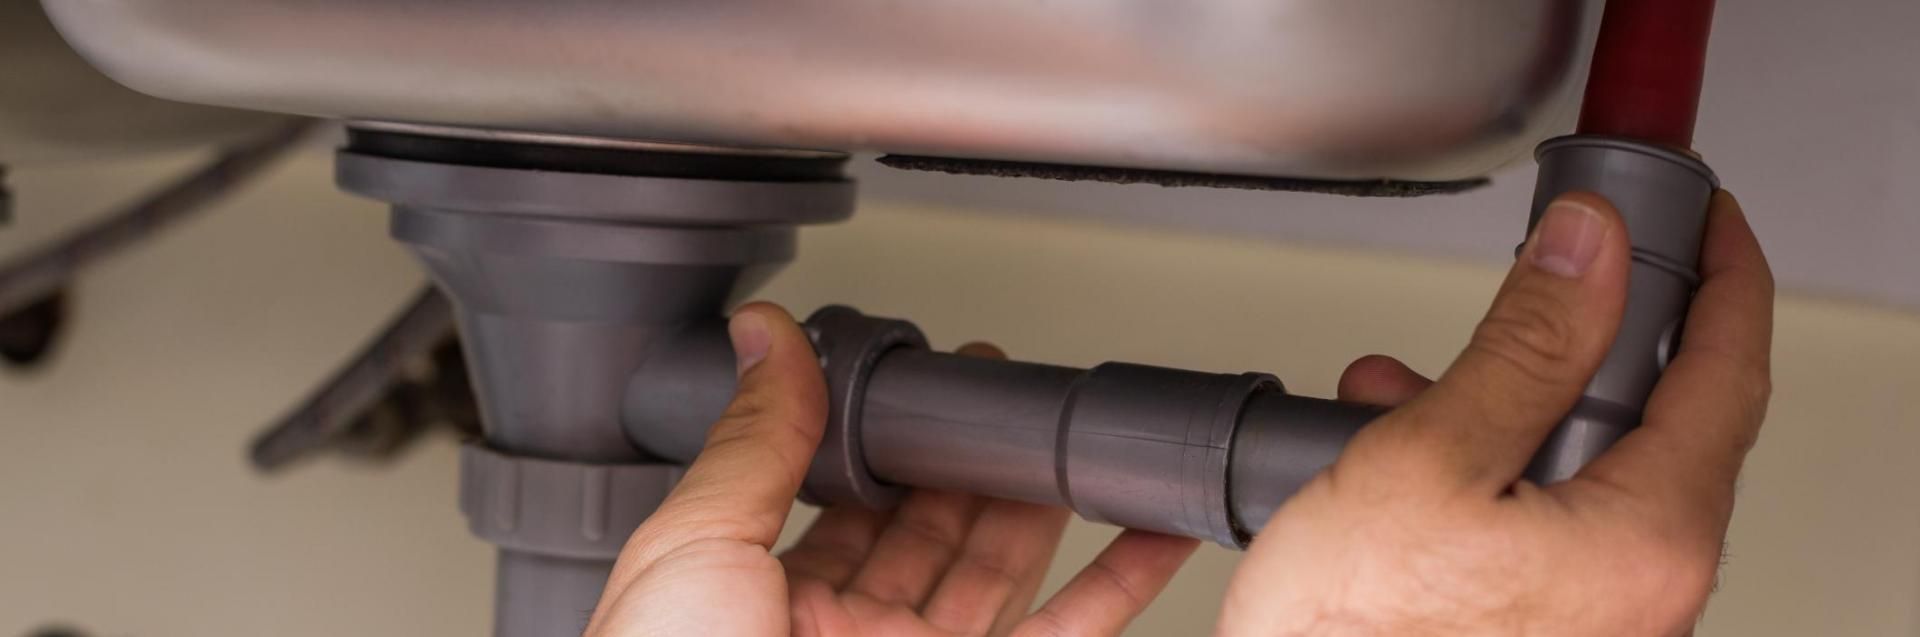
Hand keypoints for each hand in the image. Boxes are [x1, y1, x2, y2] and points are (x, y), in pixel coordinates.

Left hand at [586, 303, 1199, 636]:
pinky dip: (1119, 585)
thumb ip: (751, 445)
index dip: (888, 441)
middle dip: (974, 463)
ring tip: (1080, 441)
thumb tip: (764, 341)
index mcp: (763, 604)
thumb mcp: (698, 549)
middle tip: (1013, 399)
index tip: (928, 384)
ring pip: (1003, 576)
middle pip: (932, 534)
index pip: (843, 505)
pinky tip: (1151, 535)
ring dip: (1045, 508)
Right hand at [1220, 191, 1771, 635]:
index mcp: (1648, 539)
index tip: (1706, 218)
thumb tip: (1588, 252)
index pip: (1728, 370)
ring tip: (1404, 391)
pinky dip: (1480, 468)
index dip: (1722, 273)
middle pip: (1652, 415)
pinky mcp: (1542, 625)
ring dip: (1499, 405)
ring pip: (1582, 465)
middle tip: (1530, 288)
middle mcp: (1644, 588)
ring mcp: (1596, 613)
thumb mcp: (1426, 458)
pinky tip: (1396, 455)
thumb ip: (1523, 346)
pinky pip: (1539, 517)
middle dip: (1567, 342)